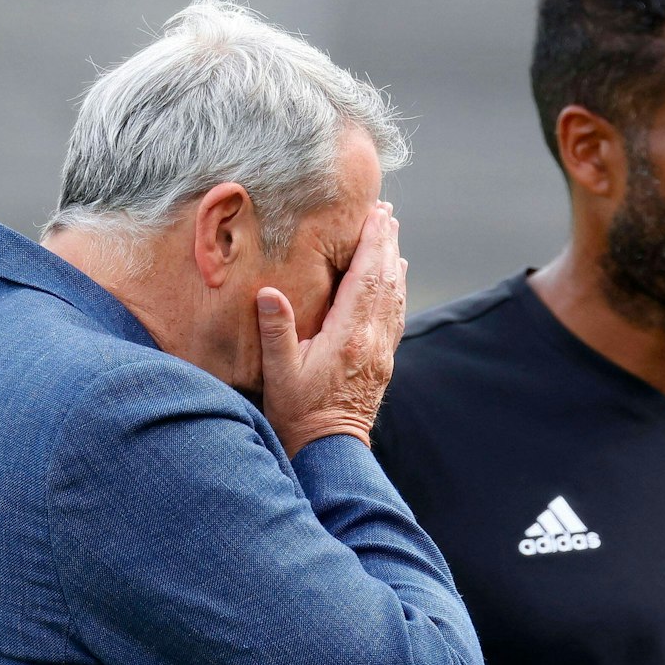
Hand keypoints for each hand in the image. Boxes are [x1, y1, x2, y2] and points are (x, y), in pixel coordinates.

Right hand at [255, 202, 405, 455]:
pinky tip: (393, 279)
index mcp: (349, 335)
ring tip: (392, 234)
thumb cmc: (299, 413)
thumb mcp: (278, 372)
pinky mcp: (383, 360)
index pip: (365, 278)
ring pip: (395, 296)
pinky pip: (395, 315)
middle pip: (385, 281)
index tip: (375, 215)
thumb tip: (268, 292)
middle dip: (386, 243)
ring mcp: (382, 350)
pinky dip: (396, 289)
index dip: (372, 244)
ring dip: (393, 262)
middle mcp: (372, 339)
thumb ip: (276, 331)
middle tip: (386, 213)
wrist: (330, 451)